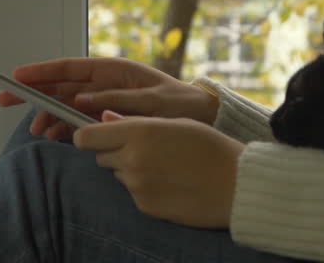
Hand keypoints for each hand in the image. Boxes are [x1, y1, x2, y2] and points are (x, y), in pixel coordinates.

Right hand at [0, 56, 218, 139]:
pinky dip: (62, 127)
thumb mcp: (153, 101)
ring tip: (34, 131)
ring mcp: (101, 100)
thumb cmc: (180, 104)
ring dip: (46, 116)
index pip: (67, 69)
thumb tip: (81, 100)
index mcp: (111, 71)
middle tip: (3, 99)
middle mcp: (102, 83)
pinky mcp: (105, 116)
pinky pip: (76, 120)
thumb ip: (117, 100)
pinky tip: (51, 137)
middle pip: (58, 85)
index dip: (40, 72)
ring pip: (63, 104)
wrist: (200, 118)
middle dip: (31, 92)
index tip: (16, 76)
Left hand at [74, 110, 243, 228]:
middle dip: (113, 152)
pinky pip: (132, 193)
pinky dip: (144, 188)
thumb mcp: (173, 122)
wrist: (238, 184)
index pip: (86, 137)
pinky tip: (169, 182)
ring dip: (129, 169)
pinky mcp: (145, 205)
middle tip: (142, 149)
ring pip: (117, 174)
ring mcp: (137, 185)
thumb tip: (104, 118)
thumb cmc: (209, 146)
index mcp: (138, 132)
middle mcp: (132, 159)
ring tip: (162, 166)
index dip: (86, 136)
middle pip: (100, 156)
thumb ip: (133, 121)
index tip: (92, 136)